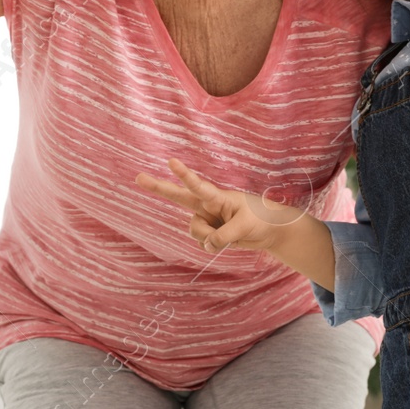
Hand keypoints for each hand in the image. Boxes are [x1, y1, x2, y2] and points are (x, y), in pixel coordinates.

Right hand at [134, 158, 301, 253]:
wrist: (271, 231)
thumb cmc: (261, 219)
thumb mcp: (245, 226)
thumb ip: (223, 235)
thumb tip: (207, 245)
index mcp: (218, 197)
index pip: (199, 186)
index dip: (184, 175)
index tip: (171, 161)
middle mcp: (208, 205)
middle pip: (178, 196)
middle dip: (158, 187)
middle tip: (138, 177)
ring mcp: (207, 219)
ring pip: (194, 231)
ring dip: (207, 239)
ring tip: (227, 238)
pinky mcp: (209, 232)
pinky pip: (202, 244)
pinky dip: (212, 247)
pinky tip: (225, 242)